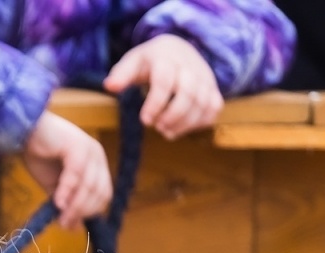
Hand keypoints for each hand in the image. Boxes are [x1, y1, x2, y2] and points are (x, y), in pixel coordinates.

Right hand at [21, 111, 112, 229]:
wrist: (24, 131)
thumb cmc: (38, 155)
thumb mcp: (54, 185)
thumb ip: (66, 202)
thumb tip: (74, 227)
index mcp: (96, 164)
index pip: (103, 193)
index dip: (90, 212)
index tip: (71, 225)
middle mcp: (98, 156)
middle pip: (100, 191)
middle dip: (83, 211)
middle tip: (65, 224)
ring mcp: (90, 149)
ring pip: (89, 185)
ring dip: (75, 205)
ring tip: (61, 218)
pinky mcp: (77, 145)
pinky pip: (76, 174)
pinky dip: (67, 191)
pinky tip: (57, 203)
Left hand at [104, 35, 222, 139]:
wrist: (177, 49)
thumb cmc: (149, 60)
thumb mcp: (132, 62)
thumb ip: (121, 74)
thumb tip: (109, 86)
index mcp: (166, 58)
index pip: (165, 81)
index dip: (155, 103)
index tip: (144, 120)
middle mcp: (189, 67)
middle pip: (188, 93)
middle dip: (172, 116)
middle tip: (157, 127)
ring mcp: (204, 77)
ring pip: (203, 103)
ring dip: (185, 123)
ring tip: (166, 131)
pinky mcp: (213, 88)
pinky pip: (214, 107)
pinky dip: (200, 122)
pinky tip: (182, 128)